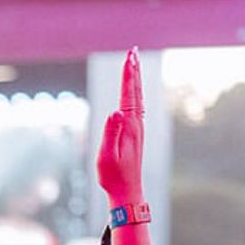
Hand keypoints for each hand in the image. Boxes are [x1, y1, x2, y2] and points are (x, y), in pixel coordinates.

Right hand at [96, 48, 144, 202]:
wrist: (127, 192)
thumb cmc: (114, 176)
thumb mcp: (107, 156)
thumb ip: (111, 133)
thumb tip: (115, 111)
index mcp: (129, 127)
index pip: (128, 95)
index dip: (128, 75)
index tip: (129, 57)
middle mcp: (136, 125)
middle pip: (135, 92)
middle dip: (133, 71)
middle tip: (133, 52)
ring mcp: (137, 129)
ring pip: (137, 99)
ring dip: (135, 81)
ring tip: (133, 65)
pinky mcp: (135, 134)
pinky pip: (135, 107)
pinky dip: (134, 94)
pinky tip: (133, 91)